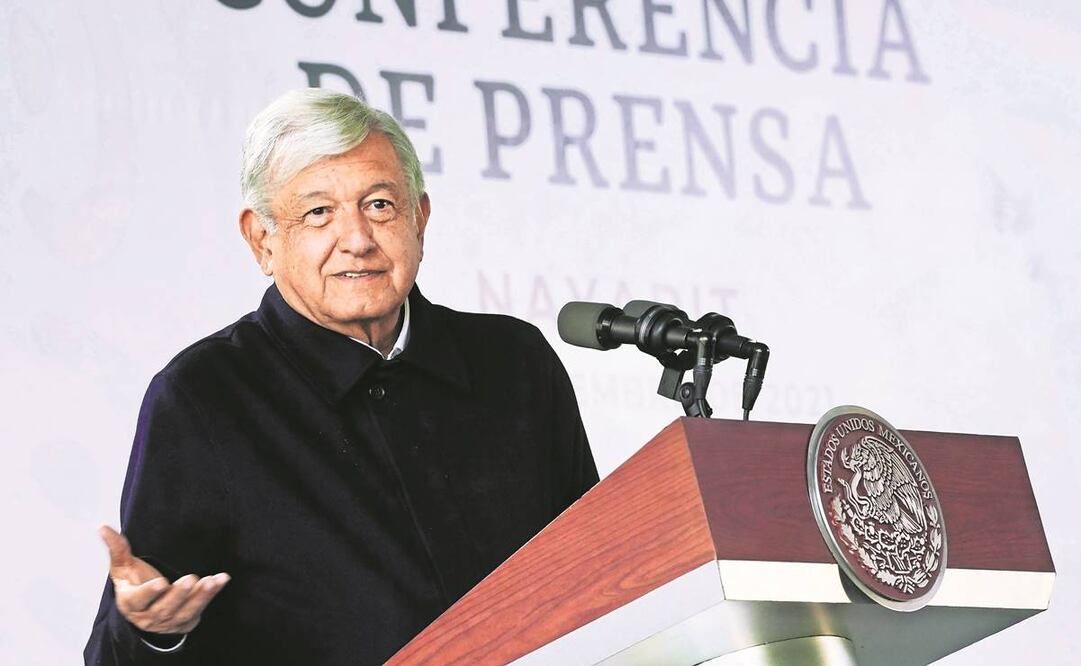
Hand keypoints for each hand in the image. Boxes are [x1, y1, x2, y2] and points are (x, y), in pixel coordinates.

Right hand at [99, 525, 230, 634]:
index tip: (161, 582)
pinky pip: (200, 608)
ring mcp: (168, 621)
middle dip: (178, 594)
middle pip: (164, 608)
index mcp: (131, 602)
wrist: (147, 612)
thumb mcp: (124, 569)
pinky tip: (221, 580)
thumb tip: (102, 527)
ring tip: (211, 581)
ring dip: (200, 596)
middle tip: (191, 578)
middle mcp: (148, 616)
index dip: (149, 593)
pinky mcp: (185, 620)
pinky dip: (211, 595)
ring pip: (184, 610)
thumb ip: (117, 550)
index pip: (138, 600)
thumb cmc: (135, 585)